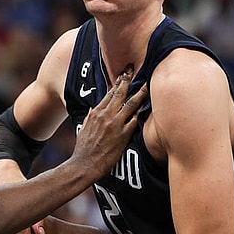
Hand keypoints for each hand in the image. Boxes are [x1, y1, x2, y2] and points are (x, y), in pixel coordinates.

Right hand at [71, 65, 147, 180]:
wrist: (84, 165)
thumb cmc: (83, 149)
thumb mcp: (83, 128)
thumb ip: (90, 117)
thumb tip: (92, 109)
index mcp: (96, 113)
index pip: (109, 93)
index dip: (117, 82)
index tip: (124, 74)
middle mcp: (105, 115)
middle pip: (120, 93)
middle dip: (127, 79)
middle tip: (135, 68)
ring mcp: (115, 124)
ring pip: (130, 104)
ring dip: (140, 92)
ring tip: (149, 83)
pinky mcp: (123, 135)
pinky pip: (135, 121)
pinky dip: (142, 113)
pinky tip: (150, 107)